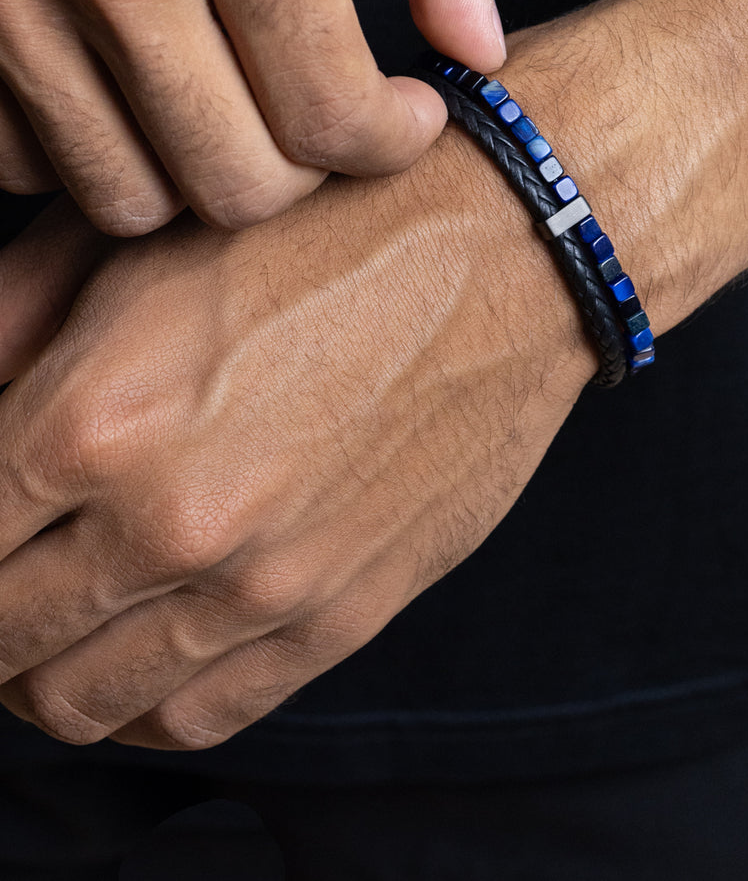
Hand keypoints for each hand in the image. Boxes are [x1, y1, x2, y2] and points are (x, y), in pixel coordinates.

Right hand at [0, 0, 502, 235]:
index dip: (390, 141)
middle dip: (301, 169)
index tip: (401, 115)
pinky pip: (27, 165)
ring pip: (129, 196)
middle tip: (315, 112)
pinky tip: (126, 87)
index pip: (332, 115)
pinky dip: (91, 150)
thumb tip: (479, 45)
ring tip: (223, 100)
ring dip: (193, 170)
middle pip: (236, 184)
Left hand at [0, 135, 591, 749]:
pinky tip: (136, 655)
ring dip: (39, 674)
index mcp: (96, 417)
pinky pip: (194, 719)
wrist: (502, 252)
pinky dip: (138, 710)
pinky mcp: (340, 618)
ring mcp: (262, 588)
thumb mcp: (136, 236)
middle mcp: (170, 523)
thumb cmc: (325, 224)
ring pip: (79, 704)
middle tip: (3, 571)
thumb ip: (5, 324)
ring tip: (51, 625)